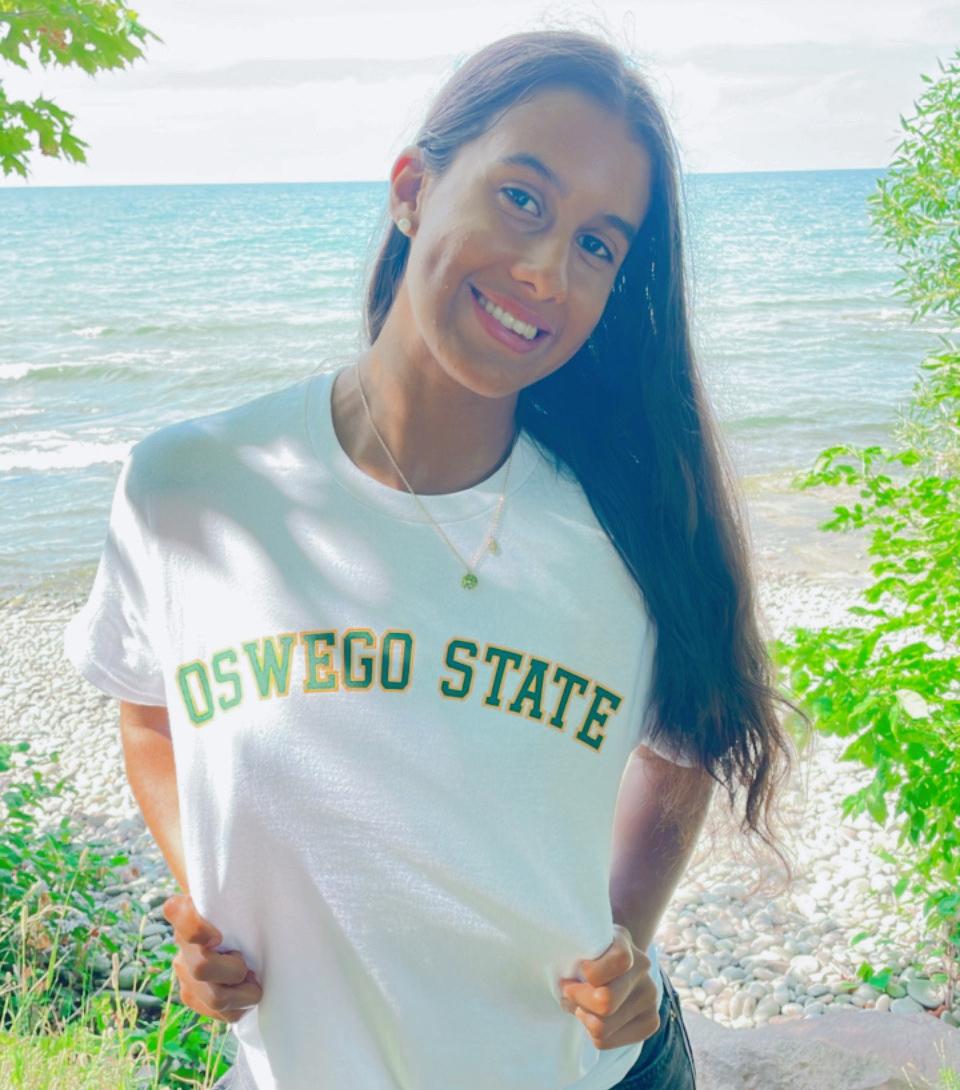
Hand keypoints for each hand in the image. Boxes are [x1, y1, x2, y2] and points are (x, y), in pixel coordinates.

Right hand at [162, 893, 262, 1023]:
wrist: (237, 923)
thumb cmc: (243, 904)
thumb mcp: (241, 892)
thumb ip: (243, 885)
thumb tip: (266, 871)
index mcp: (186, 908)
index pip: (175, 912)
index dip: (196, 929)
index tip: (219, 937)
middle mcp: (180, 940)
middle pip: (201, 967)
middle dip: (234, 971)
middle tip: (250, 967)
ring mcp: (183, 969)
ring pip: (213, 996)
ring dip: (242, 994)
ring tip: (253, 982)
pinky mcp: (191, 994)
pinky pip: (216, 1012)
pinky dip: (238, 1007)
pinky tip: (245, 994)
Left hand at [558, 923, 659, 1049]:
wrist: (613, 964)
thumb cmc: (587, 955)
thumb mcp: (580, 946)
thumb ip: (574, 957)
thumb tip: (567, 988)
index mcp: (624, 944)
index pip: (619, 961)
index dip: (590, 971)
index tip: (578, 970)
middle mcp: (643, 969)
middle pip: (606, 1002)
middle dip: (579, 1000)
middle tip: (569, 992)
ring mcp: (651, 997)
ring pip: (603, 1027)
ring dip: (583, 1017)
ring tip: (580, 1005)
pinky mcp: (650, 1023)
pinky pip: (607, 1042)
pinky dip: (591, 1033)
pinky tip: (592, 1017)